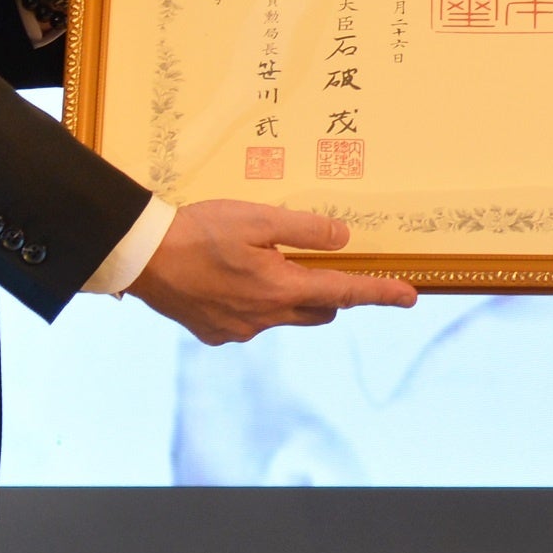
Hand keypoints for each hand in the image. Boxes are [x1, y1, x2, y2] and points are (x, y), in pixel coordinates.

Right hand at [129, 198, 417, 343]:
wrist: (143, 258)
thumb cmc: (199, 231)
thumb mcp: (258, 218)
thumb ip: (305, 230)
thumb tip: (342, 239)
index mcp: (281, 287)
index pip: (345, 292)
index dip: (380, 293)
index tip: (410, 297)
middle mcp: (266, 317)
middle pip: (318, 309)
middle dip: (328, 291)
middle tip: (316, 262)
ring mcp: (240, 330)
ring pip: (283, 315)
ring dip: (287, 295)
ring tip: (258, 262)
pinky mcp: (216, 333)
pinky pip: (250, 320)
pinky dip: (251, 301)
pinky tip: (227, 278)